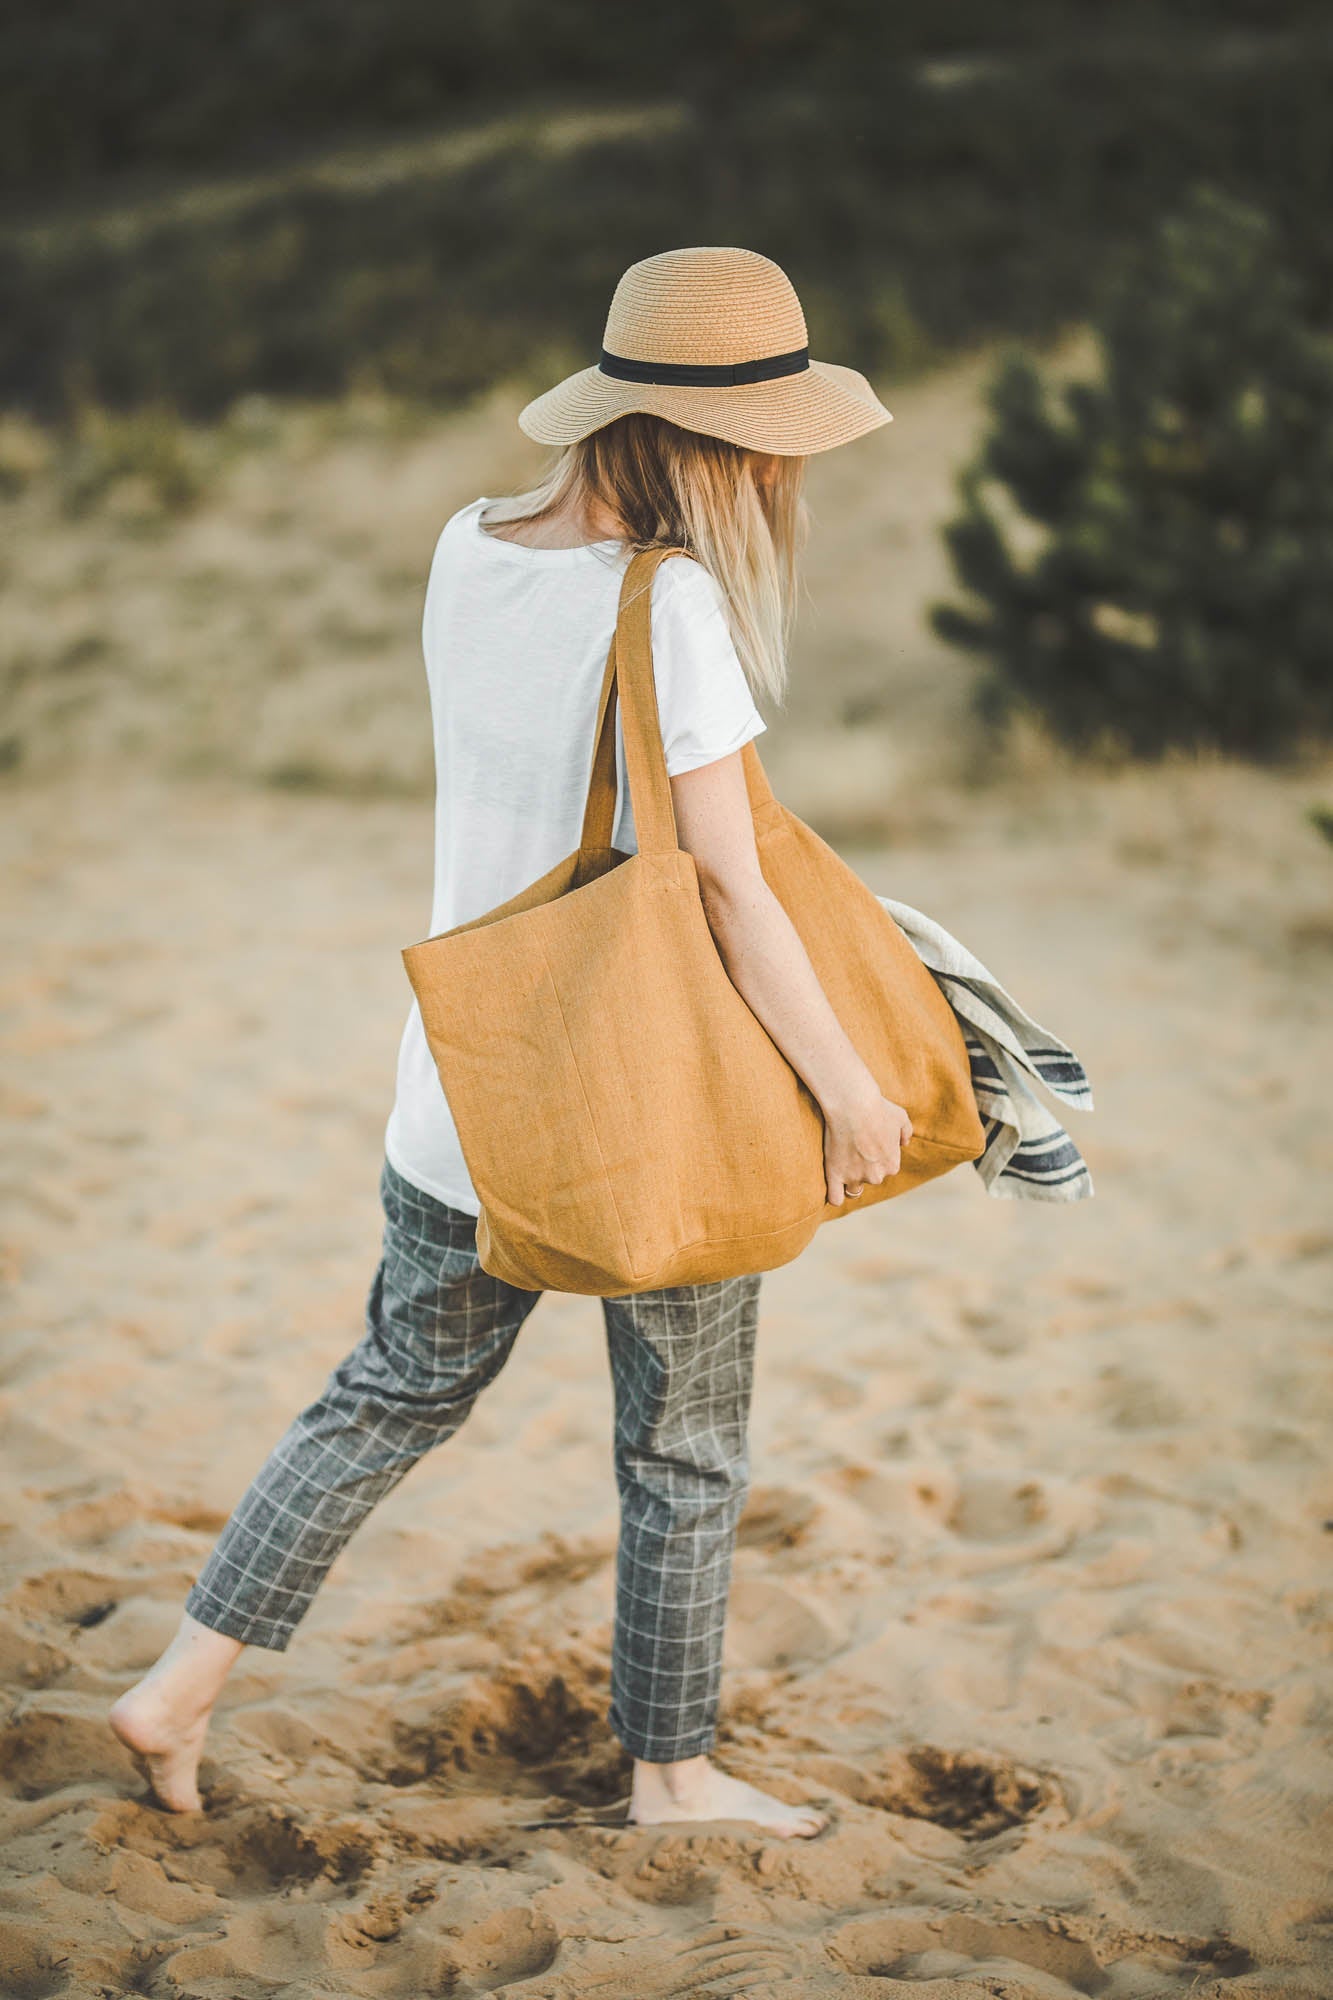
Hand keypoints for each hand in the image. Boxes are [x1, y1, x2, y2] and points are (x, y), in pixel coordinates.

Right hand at [821, 1084, 912, 1205]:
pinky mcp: (835, 1175)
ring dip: (850, 1178)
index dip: (878, 1156)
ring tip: (843, 1159)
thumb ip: (906, 1132)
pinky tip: (834, 1188)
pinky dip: (835, 1196)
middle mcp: (876, 1176)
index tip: (868, 1142)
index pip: (886, 1168)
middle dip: (864, 1166)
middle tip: (854, 1145)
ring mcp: (854, 1177)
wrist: (853, 1104)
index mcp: (892, 1165)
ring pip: (853, 1188)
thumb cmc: (878, 1108)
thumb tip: (904, 1143)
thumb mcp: (901, 1117)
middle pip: (870, 1178)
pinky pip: (835, 1198)